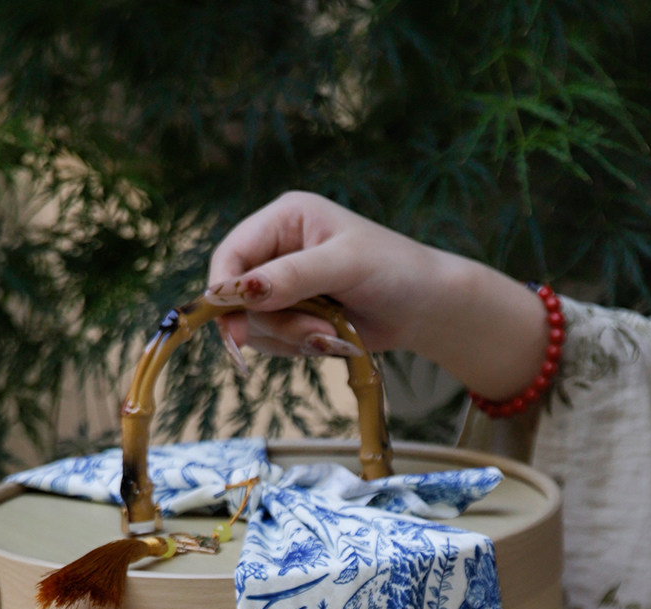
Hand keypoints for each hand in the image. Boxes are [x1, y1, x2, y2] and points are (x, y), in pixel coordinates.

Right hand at [206, 191, 547, 397]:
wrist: (426, 307)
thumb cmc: (394, 270)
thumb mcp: (344, 266)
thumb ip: (292, 277)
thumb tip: (241, 292)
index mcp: (284, 219)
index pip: (231, 254)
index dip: (224, 292)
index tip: (232, 329)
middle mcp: (277, 249)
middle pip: (237, 298)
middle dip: (274, 324)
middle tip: (316, 335)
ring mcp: (283, 285)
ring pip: (254, 325)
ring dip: (291, 338)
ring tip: (333, 335)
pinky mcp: (292, 315)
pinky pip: (273, 342)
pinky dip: (299, 348)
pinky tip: (331, 340)